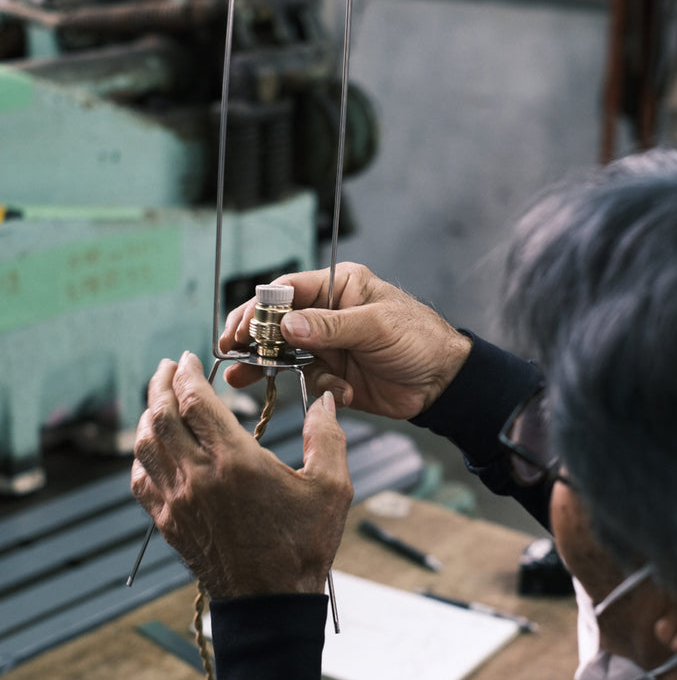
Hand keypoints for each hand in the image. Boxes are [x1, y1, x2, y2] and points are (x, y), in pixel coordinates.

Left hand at [131, 352, 352, 598]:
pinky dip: (141, 456)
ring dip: (147, 415)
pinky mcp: (169, 524)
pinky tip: (151, 449)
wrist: (270, 604)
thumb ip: (327, 437)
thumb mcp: (331, 488)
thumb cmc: (303, 547)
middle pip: (161, 416)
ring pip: (145, 445)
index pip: (195, 401)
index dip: (185, 374)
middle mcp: (197, 476)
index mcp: (235, 461)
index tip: (186, 358)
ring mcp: (177, 501)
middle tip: (165, 367)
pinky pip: (141, 480)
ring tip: (156, 400)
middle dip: (159, 384)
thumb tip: (326, 399)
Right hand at [219, 262, 471, 418]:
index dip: (260, 309)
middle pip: (278, 322)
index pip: (288, 291)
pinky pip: (311, 381)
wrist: (444, 382)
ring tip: (239, 378)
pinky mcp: (334, 374)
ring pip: (285, 353)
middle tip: (230, 351)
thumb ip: (330, 327)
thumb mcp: (375, 327)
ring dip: (267, 366)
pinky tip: (344, 393)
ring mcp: (329, 345)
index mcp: (339, 287)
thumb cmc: (420, 340)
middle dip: (253, 337)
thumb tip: (287, 325)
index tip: (240, 328)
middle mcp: (329, 313)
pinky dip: (323, 390)